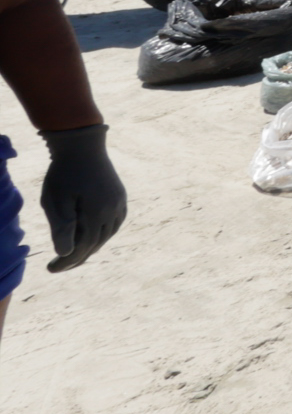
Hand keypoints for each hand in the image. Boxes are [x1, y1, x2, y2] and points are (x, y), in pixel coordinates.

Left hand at [38, 125, 125, 271]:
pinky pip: (115, 222)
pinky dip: (103, 232)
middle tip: (59, 264)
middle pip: (97, 243)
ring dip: (92, 246)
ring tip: (75, 252)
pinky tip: (93, 233)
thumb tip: (66, 253)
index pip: (84, 247)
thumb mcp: (55, 201)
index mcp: (97, 213)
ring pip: (108, 233)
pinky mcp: (120, 195)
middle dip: (78, 256)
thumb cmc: (63, 172)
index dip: (68, 261)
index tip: (51, 269)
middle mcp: (113, 210)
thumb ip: (62, 228)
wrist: (82, 144)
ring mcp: (119, 202)